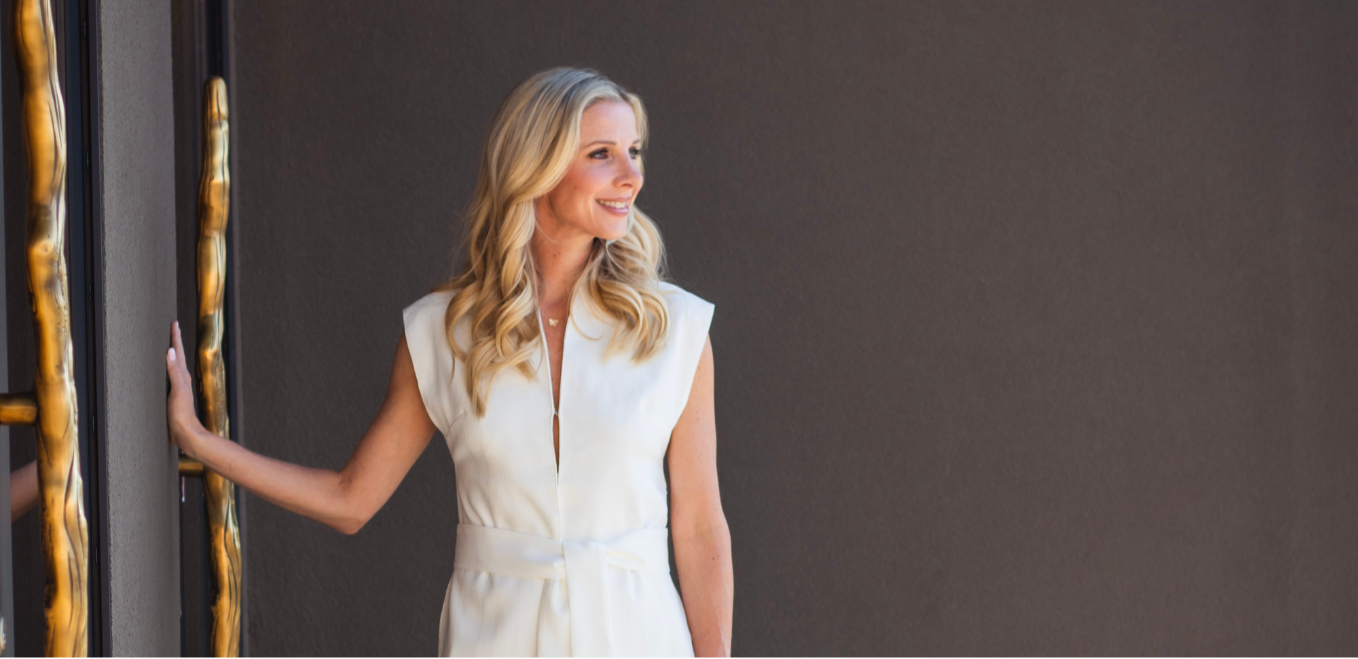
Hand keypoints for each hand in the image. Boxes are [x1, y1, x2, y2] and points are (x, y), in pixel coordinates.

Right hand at [165, 321, 201, 453]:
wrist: (185, 434)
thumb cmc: (182, 415)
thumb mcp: (178, 391)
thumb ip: (174, 371)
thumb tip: (170, 352)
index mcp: (182, 377)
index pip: (178, 353)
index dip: (175, 338)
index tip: (174, 323)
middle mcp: (181, 381)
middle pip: (177, 357)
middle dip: (174, 342)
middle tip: (172, 328)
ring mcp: (178, 389)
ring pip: (174, 366)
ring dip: (171, 355)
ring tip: (168, 345)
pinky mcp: (173, 397)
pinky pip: (169, 378)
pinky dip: (166, 370)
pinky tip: (164, 372)